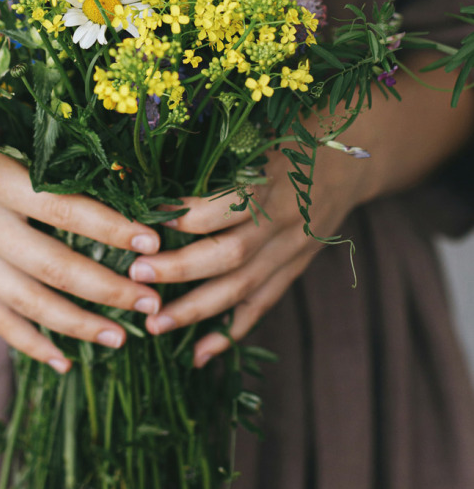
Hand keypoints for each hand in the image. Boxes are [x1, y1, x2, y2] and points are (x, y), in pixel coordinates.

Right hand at [0, 111, 162, 372]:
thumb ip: (30, 140)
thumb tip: (99, 156)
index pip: (64, 207)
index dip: (110, 227)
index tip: (150, 240)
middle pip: (55, 267)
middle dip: (109, 288)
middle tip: (153, 300)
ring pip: (30, 303)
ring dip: (79, 324)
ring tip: (122, 336)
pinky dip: (30, 343)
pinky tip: (63, 360)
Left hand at [128, 143, 370, 367]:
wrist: (353, 158)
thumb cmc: (293, 136)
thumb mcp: (259, 135)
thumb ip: (218, 157)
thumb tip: (152, 169)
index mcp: (271, 181)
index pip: (223, 206)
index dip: (185, 216)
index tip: (145, 220)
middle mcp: (284, 221)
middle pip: (230, 255)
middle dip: (179, 269)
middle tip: (136, 275)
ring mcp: (293, 250)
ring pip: (243, 287)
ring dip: (196, 310)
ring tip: (154, 325)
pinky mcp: (296, 268)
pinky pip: (263, 304)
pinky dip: (231, 331)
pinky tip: (198, 354)